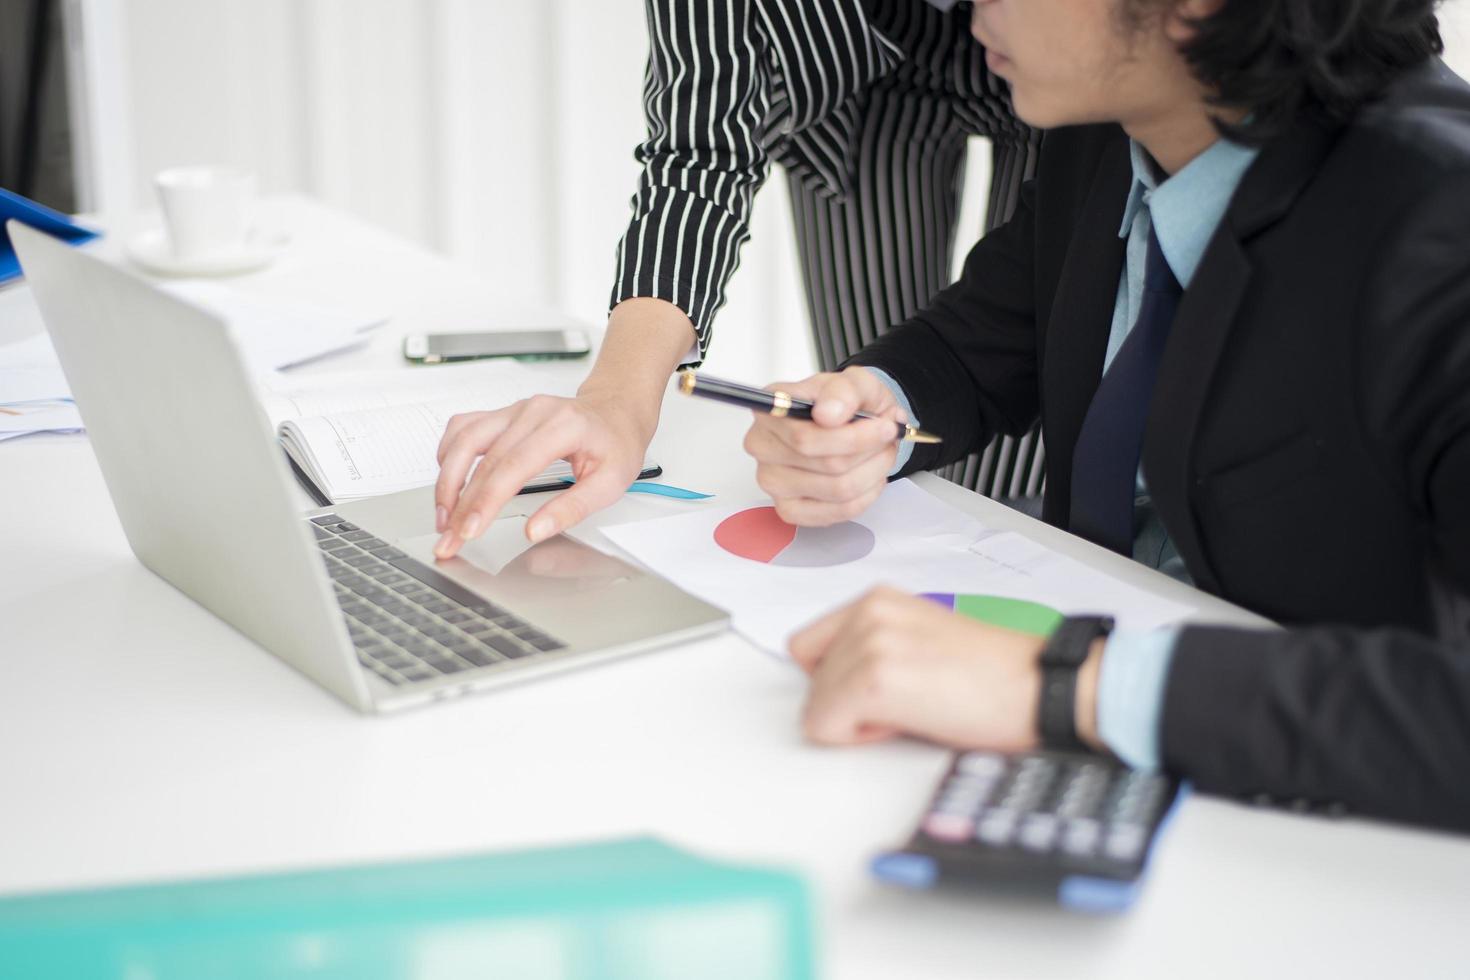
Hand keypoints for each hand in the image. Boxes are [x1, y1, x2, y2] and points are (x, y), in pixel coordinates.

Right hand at [433, 392, 651, 557]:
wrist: (616, 411)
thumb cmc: (616, 444)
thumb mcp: (609, 484)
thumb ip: (571, 509)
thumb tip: (534, 531)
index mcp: (562, 427)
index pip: (512, 467)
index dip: (485, 501)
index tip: (469, 530)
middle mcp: (533, 412)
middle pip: (484, 460)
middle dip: (461, 504)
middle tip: (449, 538)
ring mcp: (515, 410)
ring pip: (465, 439)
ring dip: (448, 480)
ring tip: (444, 515)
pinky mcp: (504, 414)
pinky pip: (464, 427)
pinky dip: (450, 453)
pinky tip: (448, 479)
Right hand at [742, 367, 903, 525]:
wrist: (853, 421)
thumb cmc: (846, 403)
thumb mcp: (853, 382)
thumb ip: (843, 391)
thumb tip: (828, 413)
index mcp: (770, 410)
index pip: (805, 438)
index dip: (853, 437)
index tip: (886, 426)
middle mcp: (762, 446)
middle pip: (826, 465)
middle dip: (870, 452)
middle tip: (889, 437)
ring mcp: (772, 482)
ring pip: (838, 490)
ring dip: (873, 472)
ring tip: (883, 453)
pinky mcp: (789, 509)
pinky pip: (838, 512)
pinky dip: (866, 496)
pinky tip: (870, 477)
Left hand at [788, 587, 1100, 750]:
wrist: (1039, 688)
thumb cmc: (992, 677)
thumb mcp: (919, 640)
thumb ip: (872, 646)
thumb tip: (833, 682)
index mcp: (877, 600)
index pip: (807, 648)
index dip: (838, 680)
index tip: (884, 688)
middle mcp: (868, 612)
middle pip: (809, 680)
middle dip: (848, 702)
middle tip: (907, 701)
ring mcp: (870, 643)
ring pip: (815, 706)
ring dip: (856, 721)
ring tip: (913, 707)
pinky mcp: (874, 679)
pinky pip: (824, 726)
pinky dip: (859, 737)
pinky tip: (907, 721)